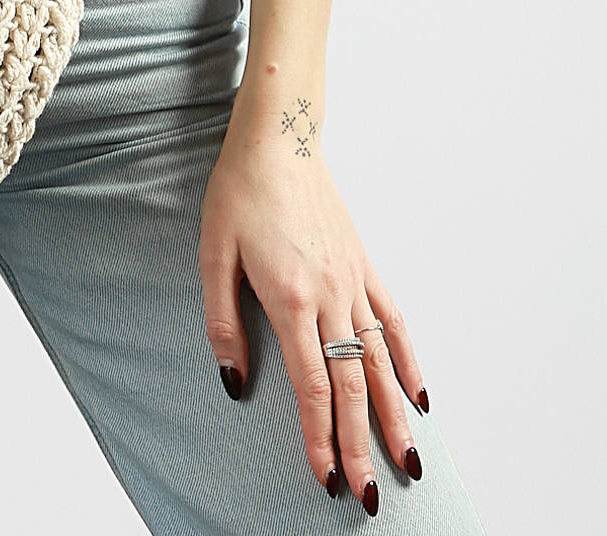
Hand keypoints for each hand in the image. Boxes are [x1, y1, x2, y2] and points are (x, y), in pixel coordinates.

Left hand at [198, 122, 426, 512]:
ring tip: (409, 464)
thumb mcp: (213, 253)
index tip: (326, 479)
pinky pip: (393, 322)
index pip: (311, 385)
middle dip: (360, 447)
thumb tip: (233, 381)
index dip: (318, 437)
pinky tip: (421, 397)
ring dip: (394, 418)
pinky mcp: (365, 265)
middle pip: (351, 386)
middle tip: (367, 497)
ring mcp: (353, 281)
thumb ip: (222, 321)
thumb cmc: (238, 190)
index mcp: (290, 297)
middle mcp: (330, 296)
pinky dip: (410, 362)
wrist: (278, 136)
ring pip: (381, 362)